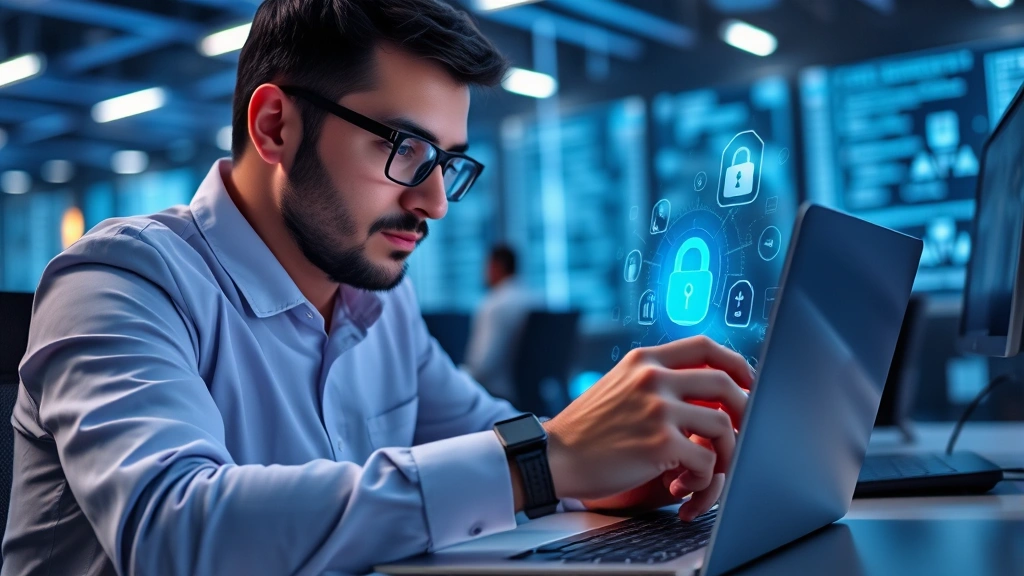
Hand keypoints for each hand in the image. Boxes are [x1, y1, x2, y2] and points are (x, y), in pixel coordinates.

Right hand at [544, 336, 752, 519]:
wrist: (554, 455)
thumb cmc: (587, 429)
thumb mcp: (618, 385)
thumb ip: (653, 380)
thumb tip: (700, 388)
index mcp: (644, 360)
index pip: (706, 346)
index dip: (736, 363)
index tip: (746, 381)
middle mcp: (653, 378)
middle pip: (725, 384)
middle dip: (743, 410)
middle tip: (741, 431)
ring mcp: (657, 409)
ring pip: (723, 426)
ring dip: (725, 453)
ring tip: (707, 470)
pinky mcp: (660, 443)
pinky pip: (706, 461)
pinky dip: (702, 479)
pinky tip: (682, 484)